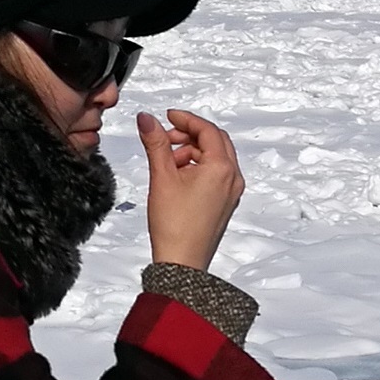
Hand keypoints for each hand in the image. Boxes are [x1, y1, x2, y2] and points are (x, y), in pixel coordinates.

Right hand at [136, 108, 245, 272]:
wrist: (182, 262)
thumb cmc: (174, 225)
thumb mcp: (161, 177)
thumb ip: (155, 143)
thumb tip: (147, 118)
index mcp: (223, 168)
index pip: (208, 130)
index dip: (186, 119)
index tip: (168, 116)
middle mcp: (233, 178)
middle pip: (215, 141)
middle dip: (189, 135)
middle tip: (165, 138)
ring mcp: (231, 192)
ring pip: (214, 158)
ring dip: (191, 152)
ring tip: (167, 163)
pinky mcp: (225, 203)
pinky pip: (215, 174)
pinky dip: (197, 167)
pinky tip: (176, 177)